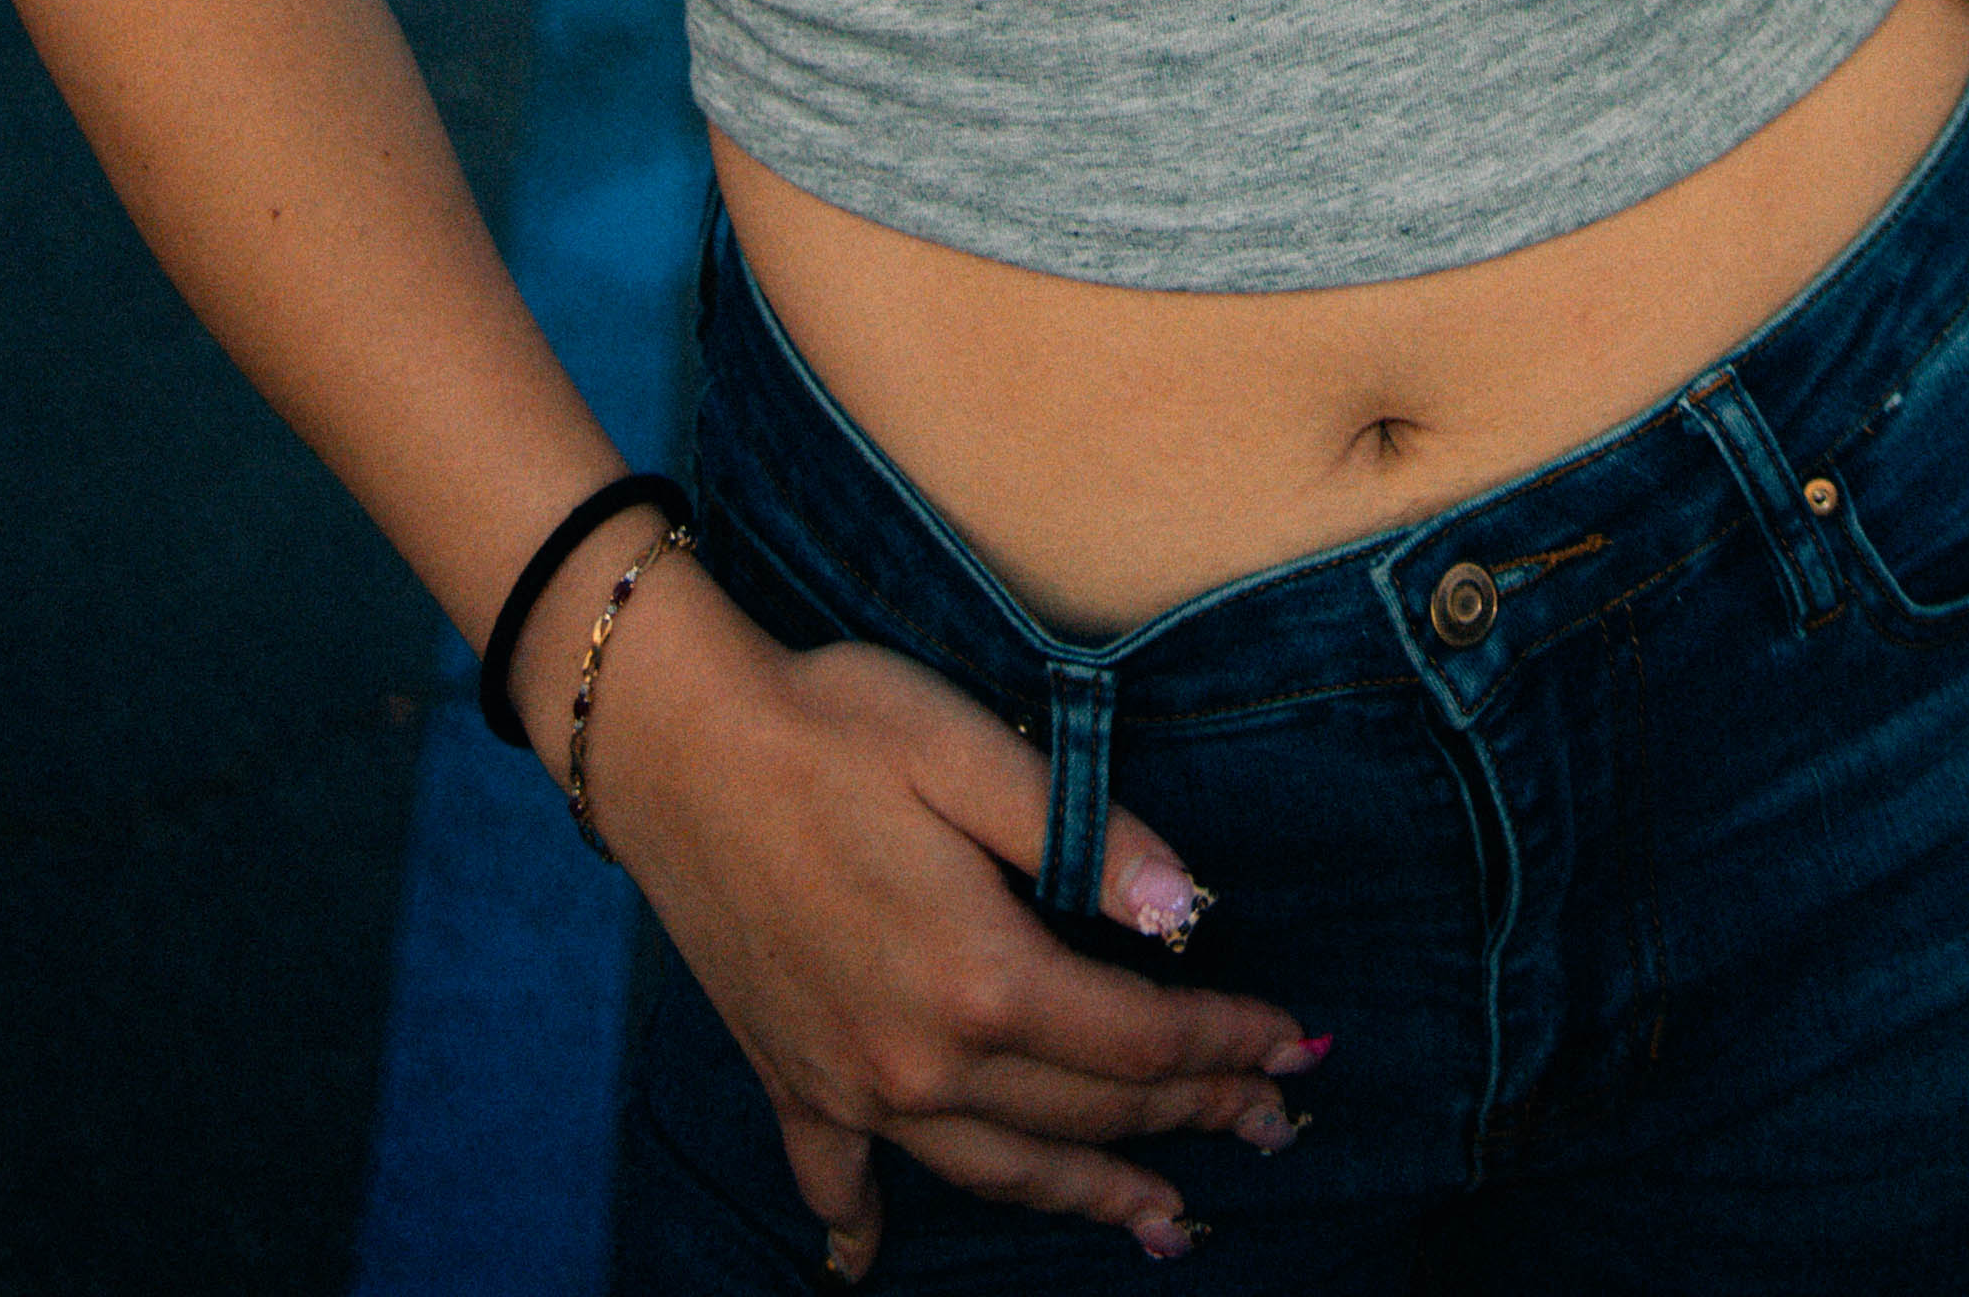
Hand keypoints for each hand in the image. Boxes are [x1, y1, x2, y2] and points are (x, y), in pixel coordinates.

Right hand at [577, 561, 1321, 1269]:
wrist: (673, 742)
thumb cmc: (833, 725)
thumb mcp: (973, 753)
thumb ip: (1089, 837)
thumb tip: (1193, 908)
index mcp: (982, 978)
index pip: (1139, 1037)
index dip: (1226, 1042)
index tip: (1295, 1046)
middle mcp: (922, 1061)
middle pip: (1086, 1110)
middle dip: (1191, 1116)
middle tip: (1268, 1124)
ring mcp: (850, 1085)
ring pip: (995, 1168)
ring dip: (1085, 1194)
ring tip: (1161, 1221)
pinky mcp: (789, 1076)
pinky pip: (834, 1178)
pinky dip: (858, 1226)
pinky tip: (863, 1262)